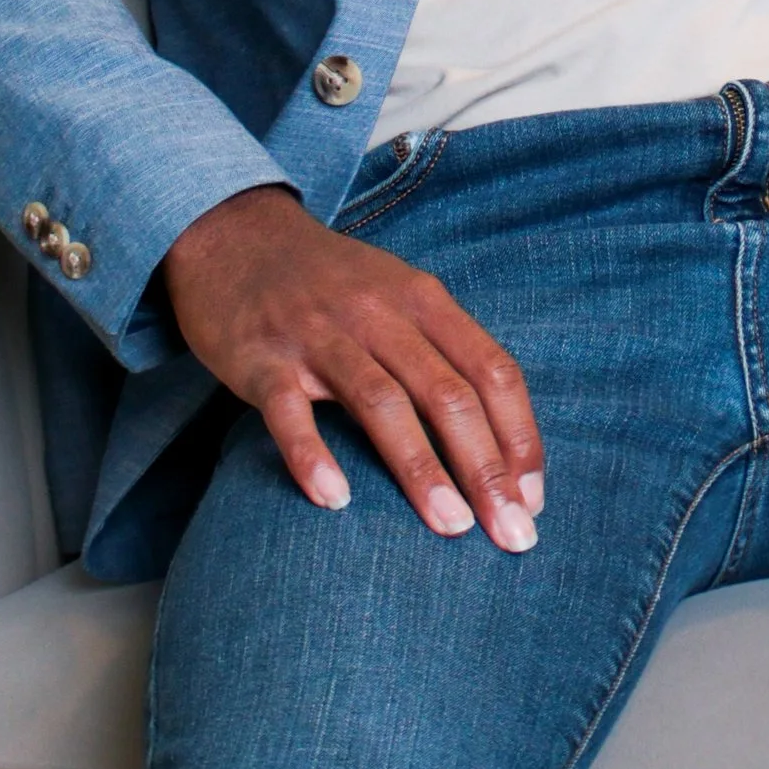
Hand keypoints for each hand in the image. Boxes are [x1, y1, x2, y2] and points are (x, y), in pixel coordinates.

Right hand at [163, 183, 544, 545]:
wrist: (235, 233)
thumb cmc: (333, 285)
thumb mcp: (400, 298)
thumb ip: (445, 357)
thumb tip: (502, 446)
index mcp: (424, 300)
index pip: (492, 370)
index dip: (519, 437)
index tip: (534, 499)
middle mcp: (379, 313)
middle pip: (447, 393)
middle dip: (486, 468)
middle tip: (512, 534)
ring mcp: (318, 334)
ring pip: (381, 402)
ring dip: (420, 467)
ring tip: (451, 526)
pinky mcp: (261, 358)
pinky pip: (288, 410)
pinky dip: (312, 454)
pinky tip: (334, 499)